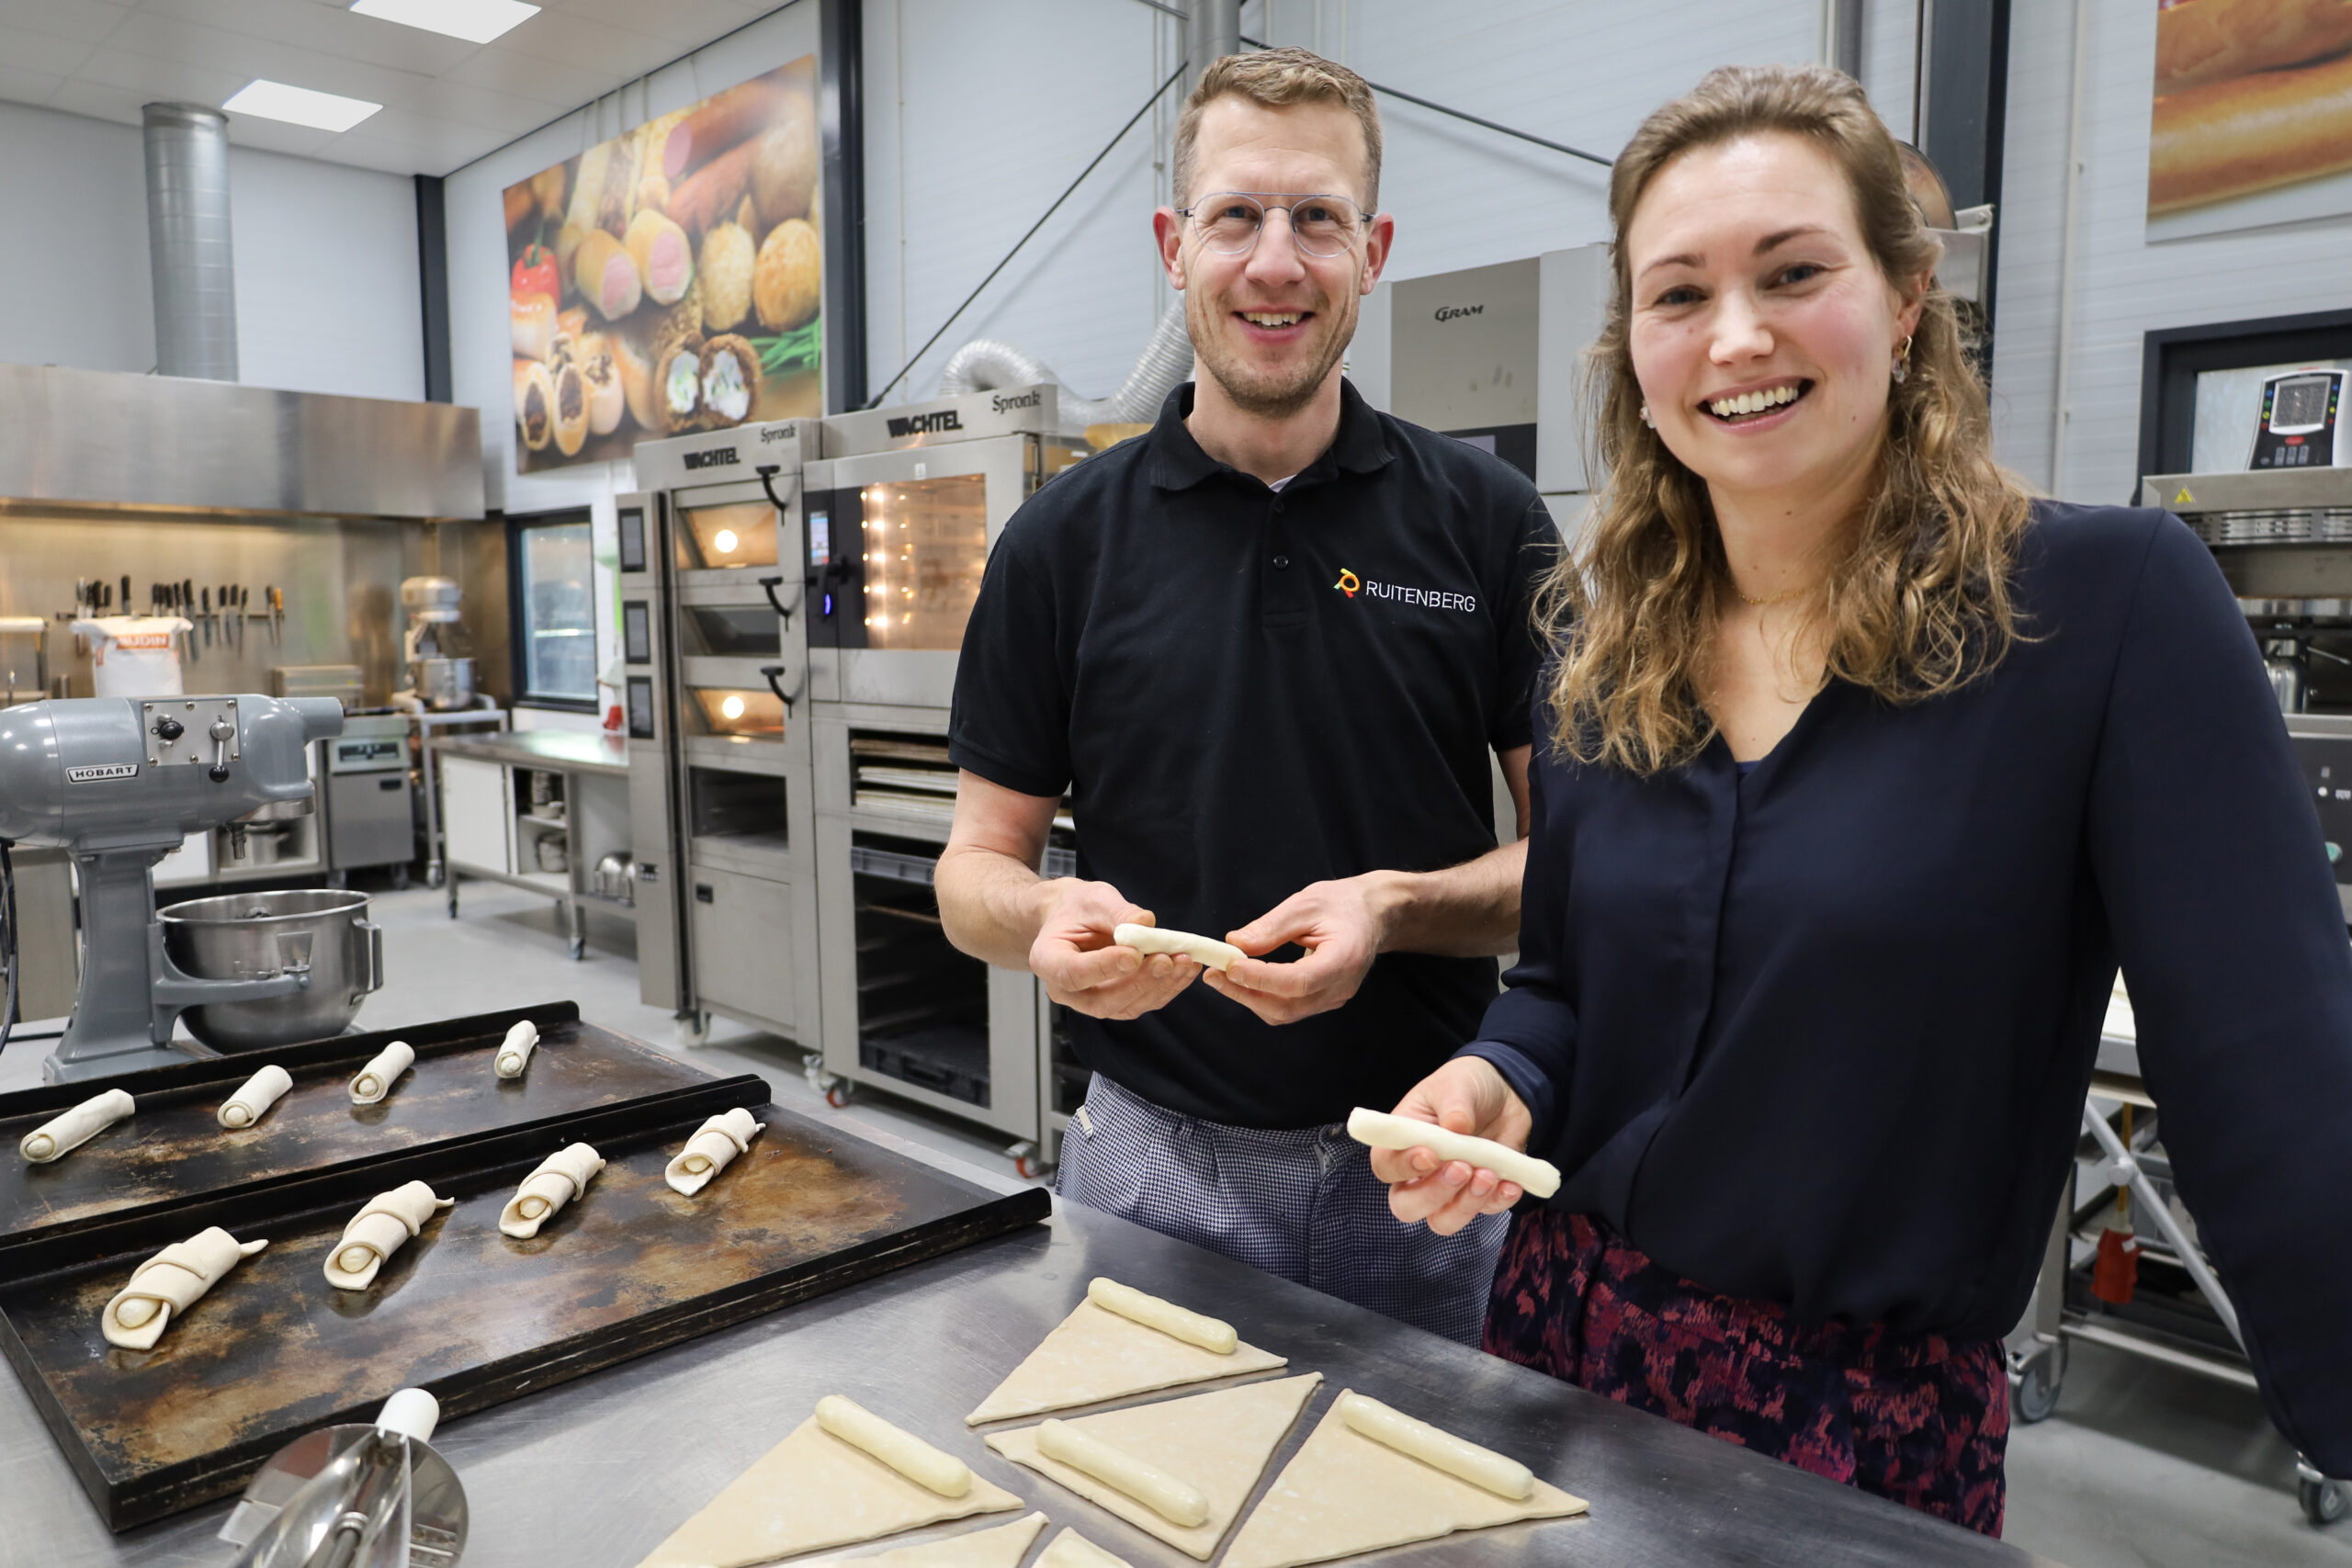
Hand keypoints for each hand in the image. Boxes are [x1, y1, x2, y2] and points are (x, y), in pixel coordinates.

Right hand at [1029, 881, 1200, 1019]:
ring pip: (1126, 1007)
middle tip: (1166, 960)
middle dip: (1139, 982)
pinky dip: (1167, 987)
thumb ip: (1118, 912)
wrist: (1074, 920)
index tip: (1134, 955)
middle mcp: (1066, 990)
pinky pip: (1142, 1002)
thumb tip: (1146, 923)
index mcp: (1047, 960)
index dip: (1104, 968)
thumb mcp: (1094, 898)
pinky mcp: (1117, 1002)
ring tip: (1184, 961)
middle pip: (1102, 1001)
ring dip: (1159, 987)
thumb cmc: (1077, 907)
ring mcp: (1091, 1001)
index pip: (1072, 973)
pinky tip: (1185, 967)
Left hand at [1201, 873, 1398, 1025]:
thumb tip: (1234, 943)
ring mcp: (1334, 998)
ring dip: (1249, 998)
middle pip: (1288, 1006)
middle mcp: (1341, 987)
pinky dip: (1262, 997)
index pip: (1298, 981)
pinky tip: (1243, 980)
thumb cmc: (1342, 903)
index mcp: (1343, 960)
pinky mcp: (1324, 1000)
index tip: (1231, 965)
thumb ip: (1272, 926)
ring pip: (1285, 1012)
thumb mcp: (1306, 903)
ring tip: (1221, 977)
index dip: (1261, 978)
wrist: (1374, 915)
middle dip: (1246, 994)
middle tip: (1214, 975)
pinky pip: (1289, 1007)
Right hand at [1367, 1057, 1533, 1235]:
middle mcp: (1420, 1174)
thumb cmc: (1466, 1087)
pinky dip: (1498, 1202)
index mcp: (1403, 1142)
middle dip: (1433, 1195)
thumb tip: (1456, 1127)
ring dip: (1466, 1204)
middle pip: (1407, 1206)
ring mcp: (1450, 1190)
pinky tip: (1511, 1184)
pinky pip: (1485, 1212)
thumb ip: (1454, 1106)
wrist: (1504, 1093)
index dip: (1403, 1168)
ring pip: (1444, 1220)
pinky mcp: (1481, 1196)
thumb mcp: (1456, 1085)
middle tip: (1461, 1168)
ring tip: (1489, 1175)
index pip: (1386, 1166)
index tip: (1430, 1155)